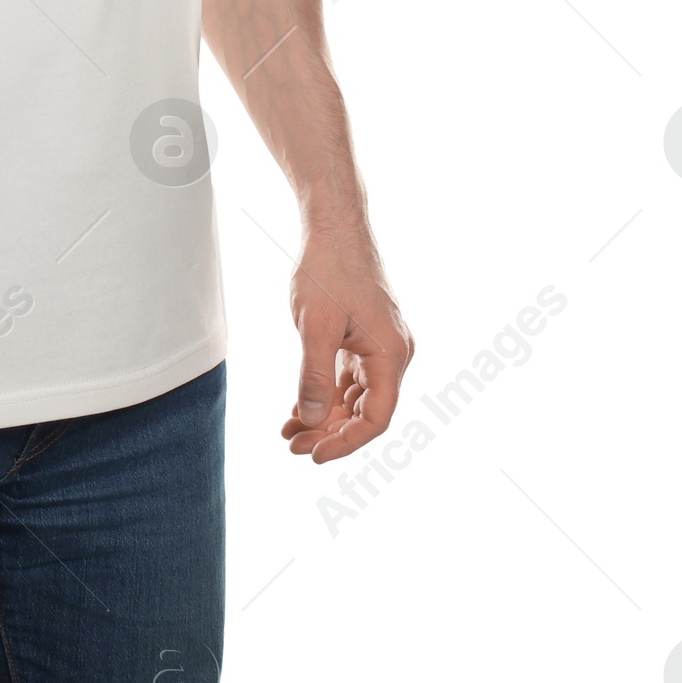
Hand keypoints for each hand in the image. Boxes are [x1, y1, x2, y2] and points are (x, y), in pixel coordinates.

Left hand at [280, 227, 412, 462]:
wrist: (334, 227)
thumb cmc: (328, 270)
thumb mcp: (315, 326)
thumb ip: (313, 376)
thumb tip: (310, 421)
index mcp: (391, 355)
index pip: (375, 418)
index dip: (346, 442)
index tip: (313, 455)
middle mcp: (392, 355)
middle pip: (365, 411)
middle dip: (329, 432)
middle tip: (292, 447)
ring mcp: (378, 346)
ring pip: (354, 396)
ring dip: (324, 416)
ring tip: (289, 433)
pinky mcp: (363, 337)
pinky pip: (347, 377)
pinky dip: (324, 393)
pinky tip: (298, 409)